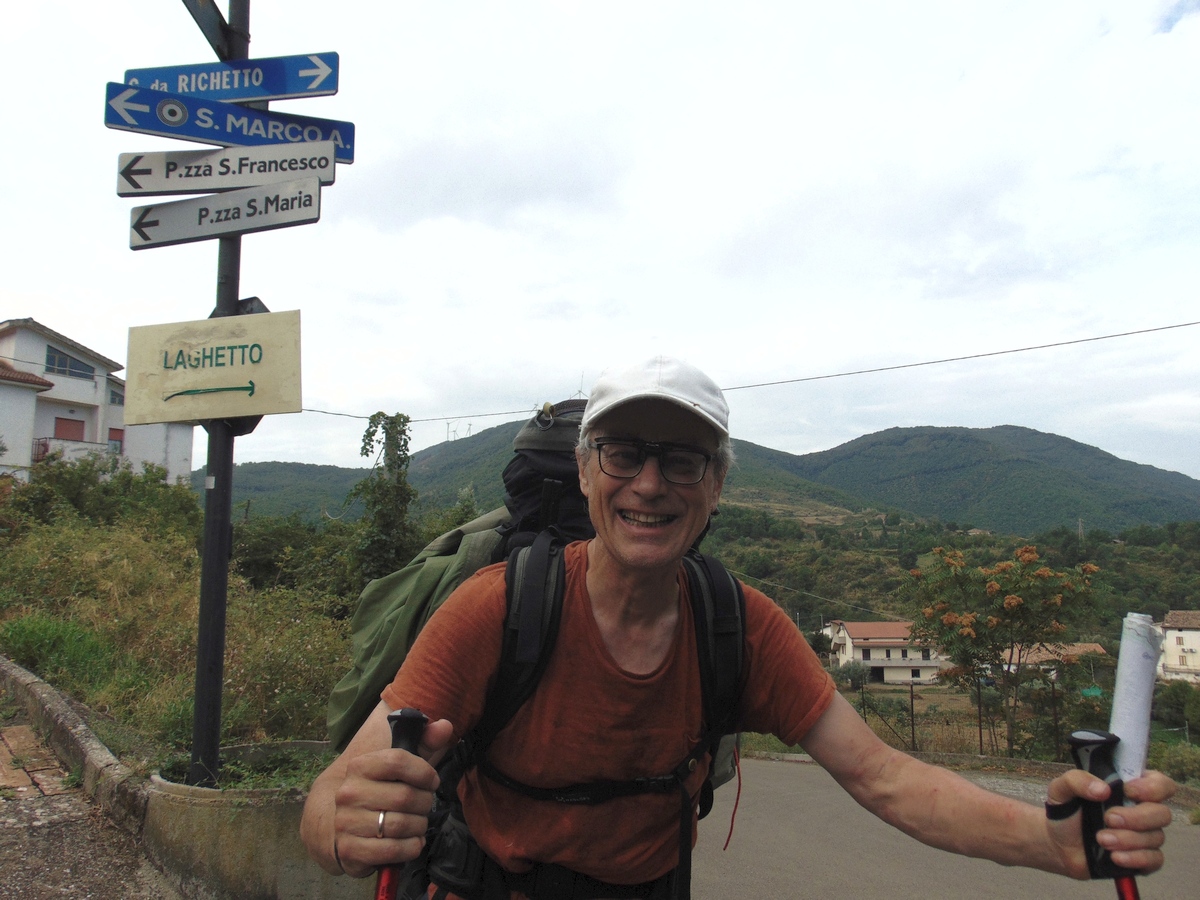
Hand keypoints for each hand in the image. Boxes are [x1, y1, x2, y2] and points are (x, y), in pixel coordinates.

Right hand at [331, 717, 455, 877]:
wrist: (338, 824)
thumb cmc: (379, 790)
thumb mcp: (400, 763)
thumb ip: (425, 742)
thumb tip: (445, 725)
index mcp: (360, 766)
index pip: (398, 760)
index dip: (424, 771)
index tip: (432, 781)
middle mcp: (349, 792)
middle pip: (405, 796)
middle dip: (424, 803)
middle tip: (424, 806)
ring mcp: (346, 822)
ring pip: (401, 825)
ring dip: (419, 826)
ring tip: (417, 824)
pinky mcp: (349, 850)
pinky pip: (391, 851)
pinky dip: (410, 848)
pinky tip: (412, 842)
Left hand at [1046, 767, 1175, 879]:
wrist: (1059, 845)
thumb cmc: (1067, 812)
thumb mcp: (1061, 789)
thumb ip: (1077, 780)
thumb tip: (1103, 789)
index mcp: (1130, 788)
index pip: (1161, 784)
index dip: (1152, 787)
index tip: (1127, 791)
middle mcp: (1142, 811)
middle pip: (1162, 813)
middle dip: (1136, 817)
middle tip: (1108, 818)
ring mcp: (1144, 836)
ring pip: (1156, 837)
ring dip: (1128, 839)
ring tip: (1101, 839)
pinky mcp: (1142, 858)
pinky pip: (1154, 860)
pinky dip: (1136, 859)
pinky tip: (1115, 857)